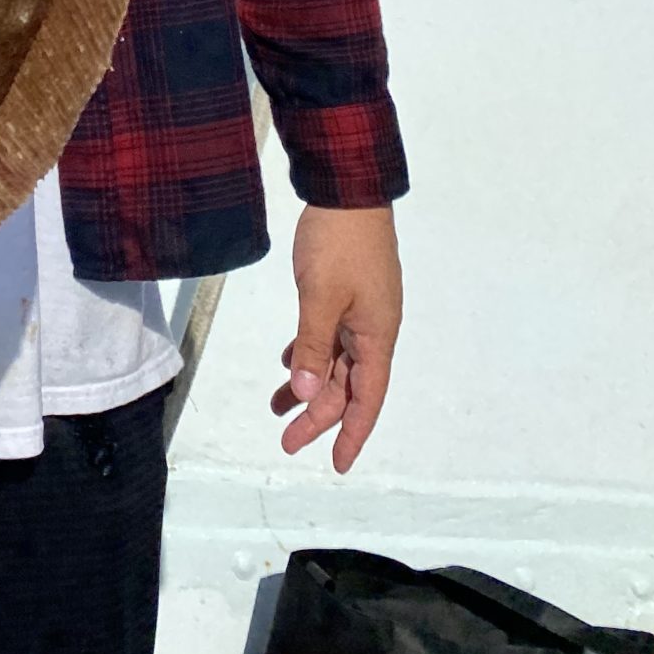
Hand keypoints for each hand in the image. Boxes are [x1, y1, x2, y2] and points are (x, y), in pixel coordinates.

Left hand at [273, 203, 400, 472]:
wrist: (346, 189)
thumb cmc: (337, 242)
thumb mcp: (320, 296)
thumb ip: (314, 347)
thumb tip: (307, 393)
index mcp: (376, 335)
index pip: (367, 398)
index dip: (352, 433)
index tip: (335, 463)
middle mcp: (372, 329)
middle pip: (348, 385)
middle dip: (319, 415)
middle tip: (286, 440)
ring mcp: (359, 311)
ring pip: (335, 362)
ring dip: (310, 385)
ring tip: (277, 407)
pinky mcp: (345, 294)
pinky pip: (327, 337)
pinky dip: (309, 354)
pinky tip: (288, 363)